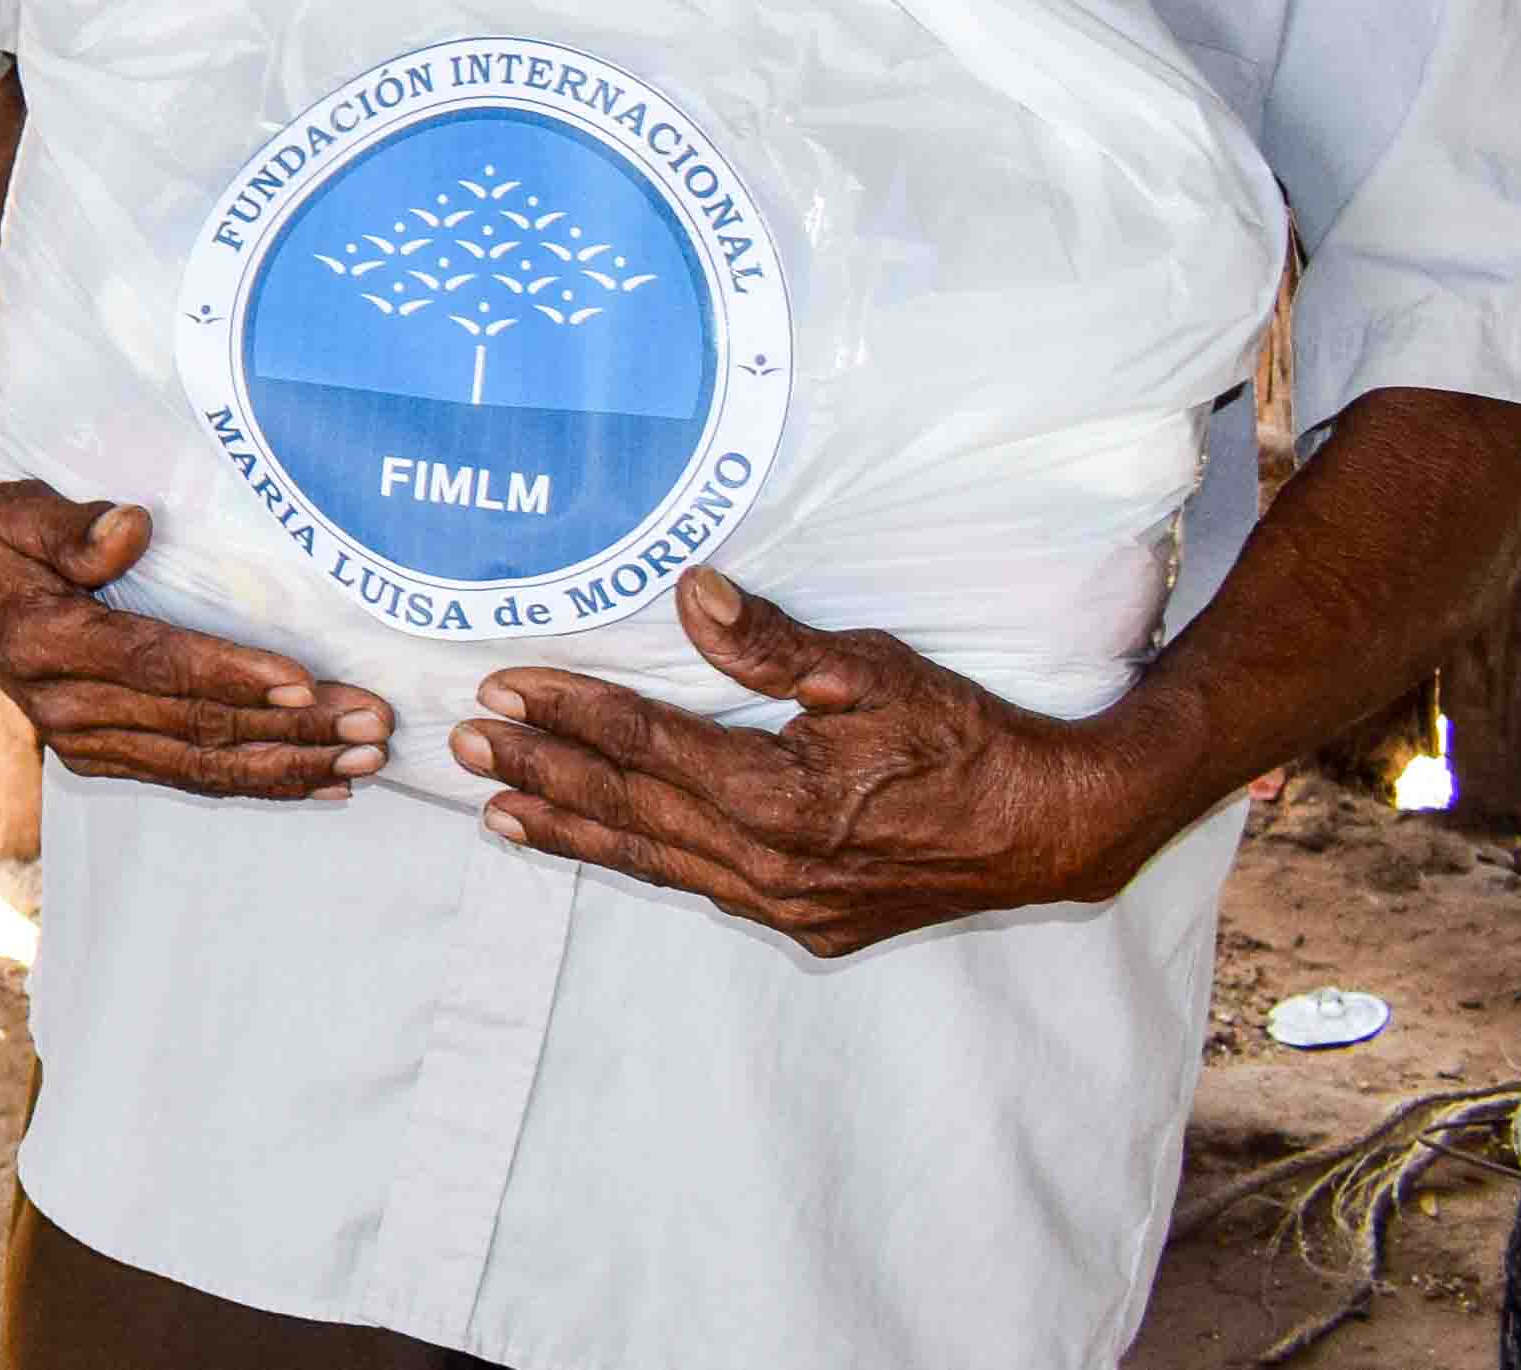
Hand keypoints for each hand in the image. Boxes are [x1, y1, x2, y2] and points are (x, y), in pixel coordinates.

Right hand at [0, 465, 386, 798]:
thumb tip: (135, 526)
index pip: (155, 663)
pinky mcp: (97, 756)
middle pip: (195, 724)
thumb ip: (72, 524)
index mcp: (43, 641)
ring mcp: (79, 741)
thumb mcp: (16, 507)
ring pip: (200, 764)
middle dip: (292, 729)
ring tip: (366, 761)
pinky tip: (319, 785)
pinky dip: (256, 783)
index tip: (306, 682)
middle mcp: (62, 707)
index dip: (233, 675)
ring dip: (289, 766)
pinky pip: (186, 776)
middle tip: (372, 723)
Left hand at [459, 568, 1182, 954]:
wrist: (1056, 829)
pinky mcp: (811, 925)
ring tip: (500, 811)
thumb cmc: (971, 737)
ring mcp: (788, 906)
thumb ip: (777, 643)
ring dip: (574, 830)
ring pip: (654, 862)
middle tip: (464, 746)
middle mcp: (770, 867)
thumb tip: (692, 594)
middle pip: (630, 808)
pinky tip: (603, 846)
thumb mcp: (879, 670)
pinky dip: (641, 862)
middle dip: (542, 773)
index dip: (568, 714)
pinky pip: (701, 888)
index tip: (501, 688)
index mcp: (779, 800)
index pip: (644, 745)